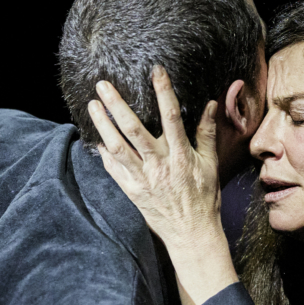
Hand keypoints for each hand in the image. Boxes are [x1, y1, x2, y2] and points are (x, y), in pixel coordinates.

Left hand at [88, 66, 237, 304]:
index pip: (171, 116)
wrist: (192, 234)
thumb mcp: (211, 165)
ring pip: (118, 147)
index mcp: (181, 156)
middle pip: (134, 129)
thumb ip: (207, 134)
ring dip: (103, 125)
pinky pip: (114, 170)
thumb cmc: (204, 199)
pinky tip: (96, 139)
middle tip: (103, 85)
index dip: (163, 91)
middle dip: (117, 105)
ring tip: (92, 106)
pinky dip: (104, 154)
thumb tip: (210, 105)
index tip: (156, 71)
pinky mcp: (132, 192)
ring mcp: (143, 179)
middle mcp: (160, 165)